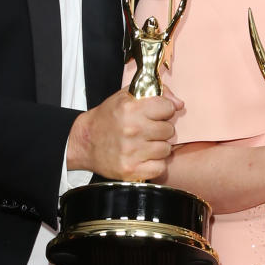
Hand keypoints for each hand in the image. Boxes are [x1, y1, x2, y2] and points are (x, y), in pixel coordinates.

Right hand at [67, 88, 183, 181]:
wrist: (85, 142)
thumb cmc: (108, 118)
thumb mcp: (127, 96)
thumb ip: (156, 93)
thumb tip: (179, 104)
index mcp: (131, 109)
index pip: (168, 108)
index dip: (164, 110)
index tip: (156, 114)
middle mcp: (132, 130)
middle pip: (169, 130)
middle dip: (161, 129)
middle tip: (148, 130)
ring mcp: (131, 152)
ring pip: (166, 149)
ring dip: (158, 147)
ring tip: (145, 143)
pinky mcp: (130, 170)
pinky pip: (160, 167)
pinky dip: (154, 164)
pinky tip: (144, 157)